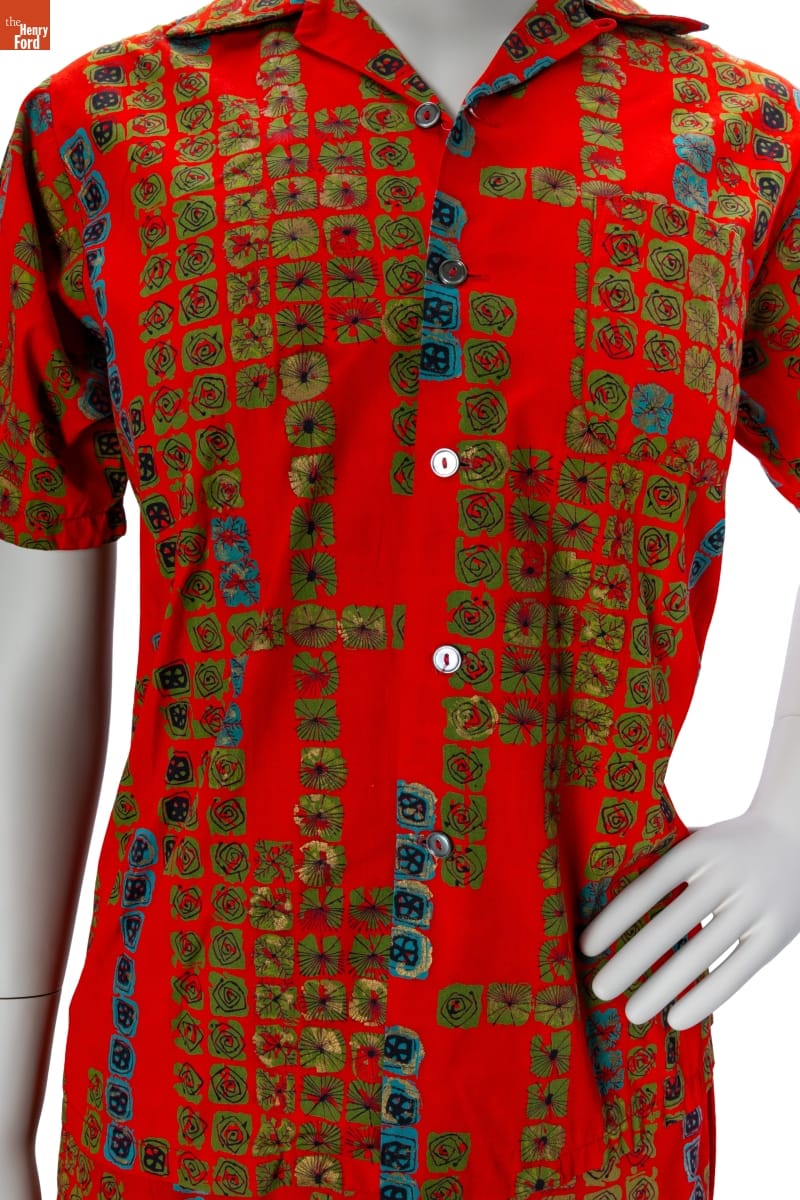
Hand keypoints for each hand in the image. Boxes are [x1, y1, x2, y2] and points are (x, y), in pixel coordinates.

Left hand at [578, 809, 799, 1028]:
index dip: (615, 918)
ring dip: (663, 987)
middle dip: (631, 961)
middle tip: (598, 990)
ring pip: (701, 953)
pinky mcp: (777, 932)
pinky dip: (706, 997)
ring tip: (631, 1013)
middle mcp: (727, 874)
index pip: (648, 886)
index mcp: (699, 848)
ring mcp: (756, 904)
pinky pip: (737, 971)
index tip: (586, 947)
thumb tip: (599, 889)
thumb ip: (659, 859)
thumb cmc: (729, 843)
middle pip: (671, 925)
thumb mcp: (697, 840)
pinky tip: (676, 1018)